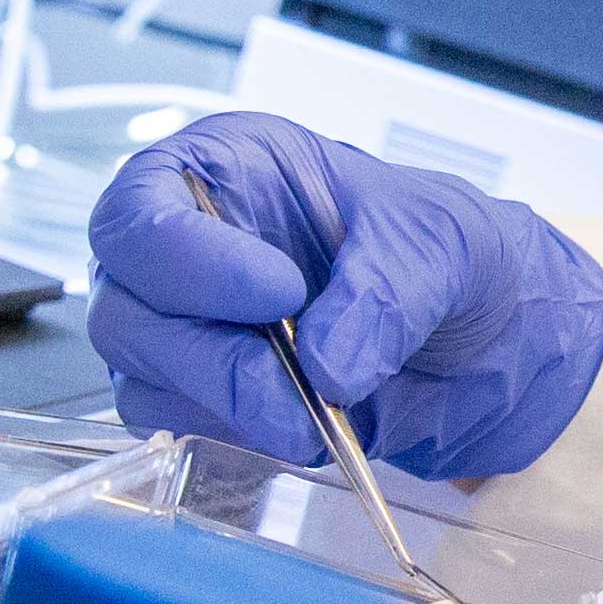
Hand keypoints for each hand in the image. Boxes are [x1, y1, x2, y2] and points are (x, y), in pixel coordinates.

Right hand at [85, 114, 602, 479]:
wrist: (478, 333)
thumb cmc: (444, 253)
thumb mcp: (443, 245)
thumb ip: (386, 293)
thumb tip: (326, 367)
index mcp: (229, 168)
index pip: (141, 208)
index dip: (189, 258)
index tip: (280, 294)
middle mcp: (186, 241)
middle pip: (124, 304)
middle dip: (210, 357)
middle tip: (299, 391)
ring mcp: (182, 321)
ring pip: (141, 374)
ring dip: (225, 405)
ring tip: (315, 419)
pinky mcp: (199, 391)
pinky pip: (174, 423)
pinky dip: (233, 435)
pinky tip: (301, 428)